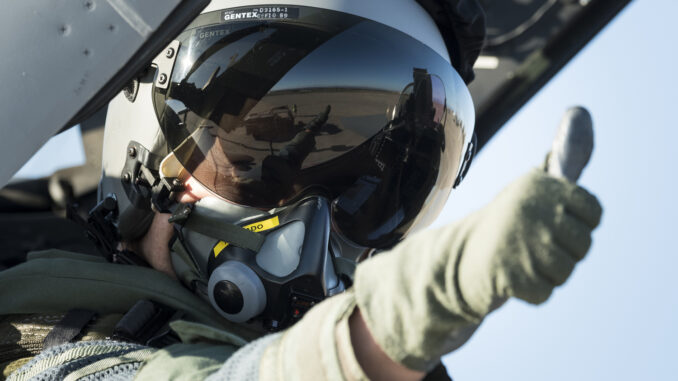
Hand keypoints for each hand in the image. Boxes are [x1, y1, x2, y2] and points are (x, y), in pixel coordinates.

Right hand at [458, 169, 601, 316]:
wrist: (454, 257)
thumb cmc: (501, 226)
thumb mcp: (525, 193)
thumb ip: (557, 175)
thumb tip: (581, 119)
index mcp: (540, 186)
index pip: (592, 211)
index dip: (581, 225)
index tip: (561, 227)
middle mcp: (536, 210)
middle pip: (584, 243)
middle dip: (566, 253)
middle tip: (538, 248)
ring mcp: (526, 243)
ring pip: (566, 270)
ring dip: (548, 275)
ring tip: (525, 262)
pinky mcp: (515, 274)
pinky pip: (545, 292)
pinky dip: (531, 292)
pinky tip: (514, 278)